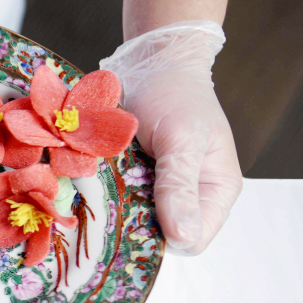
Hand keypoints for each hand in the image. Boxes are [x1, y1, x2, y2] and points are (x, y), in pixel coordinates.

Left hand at [100, 21, 242, 255]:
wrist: (152, 62)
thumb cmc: (176, 95)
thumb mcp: (181, 140)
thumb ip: (179, 186)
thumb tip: (182, 237)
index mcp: (215, 191)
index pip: (191, 240)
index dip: (163, 239)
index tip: (128, 224)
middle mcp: (188, 195)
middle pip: (159, 234)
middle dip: (131, 226)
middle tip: (103, 206)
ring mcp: (158, 187)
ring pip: (132, 219)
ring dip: (111, 210)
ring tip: (93, 191)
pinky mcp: (133, 176)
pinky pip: (116, 198)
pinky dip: (101, 192)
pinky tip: (87, 182)